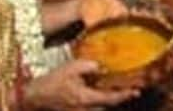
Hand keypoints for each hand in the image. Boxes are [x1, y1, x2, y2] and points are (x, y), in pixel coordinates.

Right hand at [22, 59, 138, 109]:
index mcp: (86, 99)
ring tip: (116, 87)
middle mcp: (86, 110)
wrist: (35, 96)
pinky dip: (98, 99)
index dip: (125, 95)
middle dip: (118, 97)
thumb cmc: (51, 82)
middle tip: (130, 87)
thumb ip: (88, 66)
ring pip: (100, 106)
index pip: (111, 99)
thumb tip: (102, 66)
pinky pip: (92, 107)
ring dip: (107, 98)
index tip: (137, 90)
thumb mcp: (71, 68)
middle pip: (108, 104)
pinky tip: (96, 89)